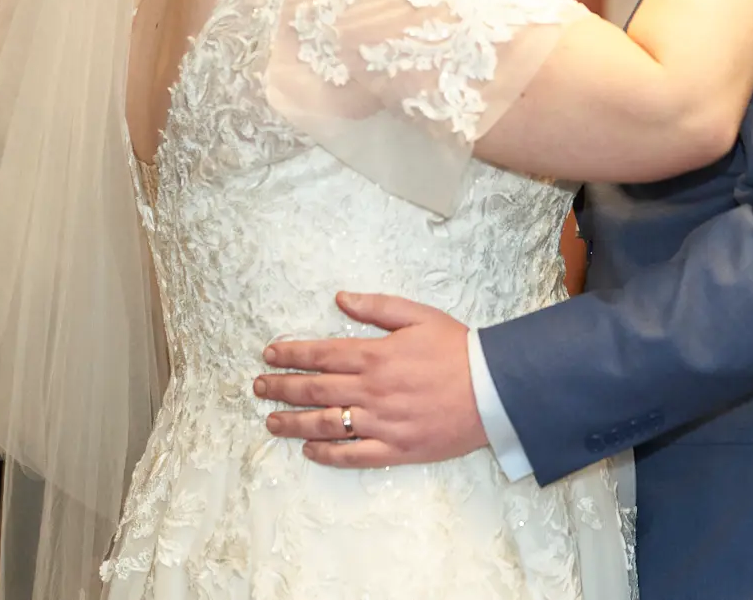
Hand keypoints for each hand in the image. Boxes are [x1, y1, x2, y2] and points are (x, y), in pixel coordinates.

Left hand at [253, 294, 485, 468]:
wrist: (494, 389)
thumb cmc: (458, 349)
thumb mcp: (419, 315)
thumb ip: (377, 307)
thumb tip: (341, 298)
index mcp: (376, 355)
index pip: (321, 354)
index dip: (291, 354)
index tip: (269, 355)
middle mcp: (372, 390)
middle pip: (315, 390)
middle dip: (281, 387)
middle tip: (258, 388)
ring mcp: (381, 422)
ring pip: (325, 424)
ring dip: (293, 423)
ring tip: (270, 421)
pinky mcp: (395, 448)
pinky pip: (352, 455)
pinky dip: (327, 453)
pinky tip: (309, 450)